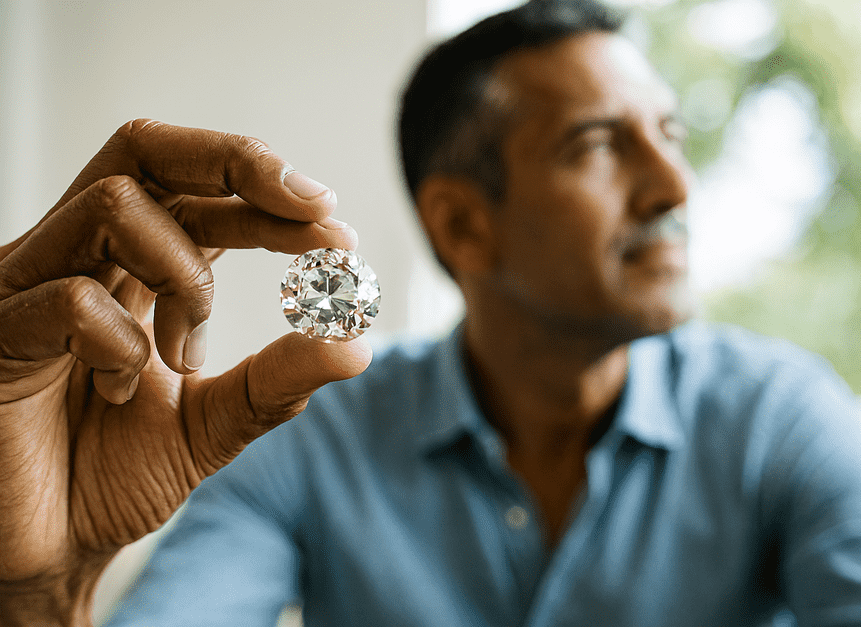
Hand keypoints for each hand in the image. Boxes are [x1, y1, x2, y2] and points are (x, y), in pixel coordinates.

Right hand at [0, 120, 371, 625]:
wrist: (53, 547)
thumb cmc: (116, 473)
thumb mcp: (218, 421)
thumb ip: (277, 379)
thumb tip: (356, 343)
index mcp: (129, 268)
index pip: (198, 191)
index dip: (267, 190)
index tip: (337, 227)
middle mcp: (78, 258)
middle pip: (145, 150)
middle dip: (238, 162)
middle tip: (313, 211)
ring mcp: (29, 286)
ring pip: (113, 206)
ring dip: (184, 279)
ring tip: (187, 355)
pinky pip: (70, 299)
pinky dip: (123, 345)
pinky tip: (124, 389)